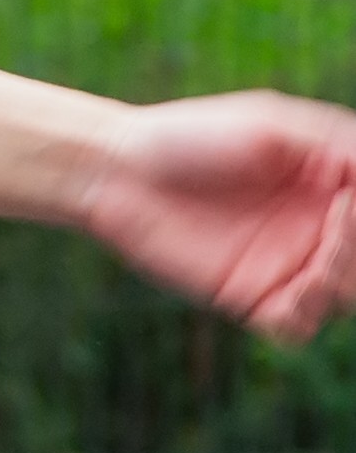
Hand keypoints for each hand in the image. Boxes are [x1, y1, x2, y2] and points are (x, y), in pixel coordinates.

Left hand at [74, 93, 355, 342]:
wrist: (120, 171)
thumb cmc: (191, 135)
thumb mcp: (269, 126)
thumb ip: (329, 144)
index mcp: (327, 183)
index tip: (348, 201)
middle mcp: (313, 227)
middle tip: (335, 231)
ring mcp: (283, 265)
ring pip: (342, 296)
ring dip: (341, 283)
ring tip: (318, 263)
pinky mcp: (248, 297)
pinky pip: (294, 327)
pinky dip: (305, 315)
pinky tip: (294, 290)